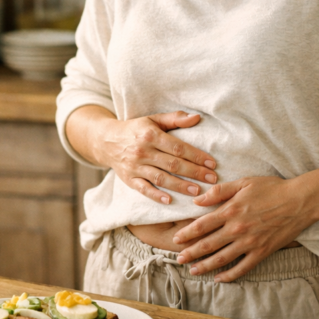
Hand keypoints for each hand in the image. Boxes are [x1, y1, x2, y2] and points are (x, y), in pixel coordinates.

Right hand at [95, 111, 217, 203]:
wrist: (106, 140)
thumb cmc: (136, 130)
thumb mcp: (153, 120)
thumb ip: (175, 119)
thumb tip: (197, 118)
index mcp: (150, 135)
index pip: (177, 147)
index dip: (196, 156)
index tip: (212, 163)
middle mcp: (142, 151)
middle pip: (172, 164)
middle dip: (194, 172)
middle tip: (212, 179)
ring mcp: (135, 166)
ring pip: (160, 178)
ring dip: (180, 185)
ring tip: (197, 191)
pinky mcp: (129, 179)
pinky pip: (143, 189)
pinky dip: (156, 195)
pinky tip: (170, 201)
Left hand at [171, 176, 318, 281]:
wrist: (299, 201)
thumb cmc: (271, 188)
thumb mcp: (243, 183)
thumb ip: (219, 191)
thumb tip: (198, 199)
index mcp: (230, 211)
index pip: (201, 225)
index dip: (186, 233)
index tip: (176, 238)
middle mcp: (237, 229)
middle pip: (207, 244)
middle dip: (190, 253)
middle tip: (178, 259)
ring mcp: (250, 242)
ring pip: (222, 259)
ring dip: (205, 266)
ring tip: (193, 270)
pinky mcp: (262, 251)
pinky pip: (243, 267)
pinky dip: (230, 275)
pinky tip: (220, 278)